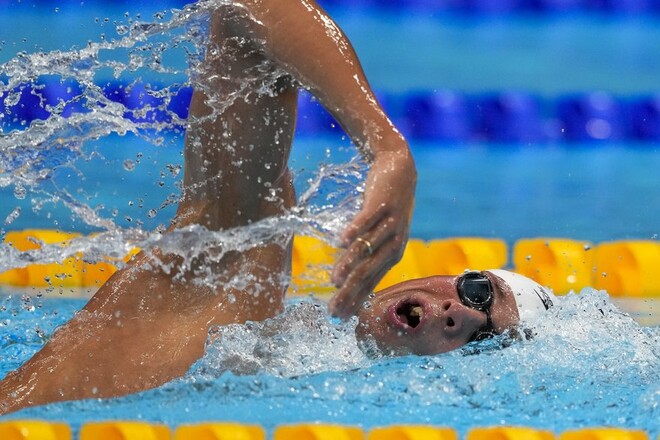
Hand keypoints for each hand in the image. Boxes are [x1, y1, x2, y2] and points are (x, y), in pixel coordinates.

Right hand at [329, 147, 416, 318]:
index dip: (354, 300)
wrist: (399, 172)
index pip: (371, 283)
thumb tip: (342, 277)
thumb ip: (364, 255)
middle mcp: (394, 243)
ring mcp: (389, 224)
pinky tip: (340, 241)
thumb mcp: (379, 235)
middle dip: (350, 291)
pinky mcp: (382, 205)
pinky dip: (354, 230)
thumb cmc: (385, 209)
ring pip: (367, 248)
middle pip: (368, 272)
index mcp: (392, 255)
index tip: (338, 316)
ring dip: (350, 264)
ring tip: (334, 278)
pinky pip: (366, 220)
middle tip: (334, 307)